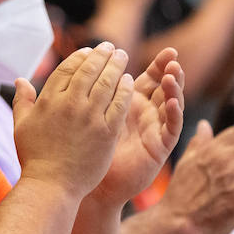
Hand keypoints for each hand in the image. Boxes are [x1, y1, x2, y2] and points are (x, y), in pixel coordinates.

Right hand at [13, 43, 133, 197]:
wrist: (51, 186)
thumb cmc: (34, 158)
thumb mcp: (21, 126)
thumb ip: (22, 101)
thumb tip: (19, 80)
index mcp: (49, 101)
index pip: (68, 68)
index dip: (80, 56)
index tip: (89, 51)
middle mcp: (70, 104)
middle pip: (89, 70)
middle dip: (102, 55)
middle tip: (111, 47)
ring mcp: (89, 117)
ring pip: (107, 83)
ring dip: (116, 66)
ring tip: (122, 57)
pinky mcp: (106, 132)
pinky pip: (119, 104)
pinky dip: (125, 89)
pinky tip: (129, 81)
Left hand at [91, 48, 183, 206]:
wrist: (93, 183)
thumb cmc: (87, 149)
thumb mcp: (87, 113)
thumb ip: (83, 91)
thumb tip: (59, 67)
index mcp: (131, 101)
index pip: (149, 77)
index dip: (158, 63)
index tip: (166, 50)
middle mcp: (147, 112)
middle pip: (164, 86)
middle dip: (170, 70)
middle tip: (172, 57)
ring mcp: (155, 128)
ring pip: (172, 104)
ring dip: (175, 88)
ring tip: (174, 74)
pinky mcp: (160, 147)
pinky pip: (172, 128)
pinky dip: (174, 114)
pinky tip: (173, 102)